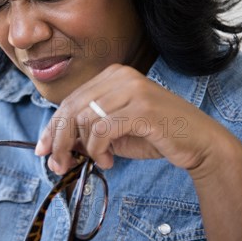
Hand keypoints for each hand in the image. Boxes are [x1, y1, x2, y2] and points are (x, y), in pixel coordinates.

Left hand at [35, 64, 229, 175]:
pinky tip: (109, 160)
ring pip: (83, 120)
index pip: (70, 101)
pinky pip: (102, 131)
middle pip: (71, 109)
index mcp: (111, 75)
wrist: (198, 143)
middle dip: (59, 141)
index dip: (52, 128)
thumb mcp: (113, 132)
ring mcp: (131, 89)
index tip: (42, 150)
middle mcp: (119, 76)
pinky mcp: (141, 107)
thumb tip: (53, 146)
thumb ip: (86, 131)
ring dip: (84, 149)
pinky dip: (99, 150)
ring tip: (99, 161)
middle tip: (58, 165)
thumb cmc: (154, 135)